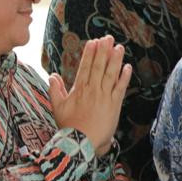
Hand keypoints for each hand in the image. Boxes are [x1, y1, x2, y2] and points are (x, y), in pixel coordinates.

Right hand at [48, 36, 131, 154]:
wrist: (81, 143)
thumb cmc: (69, 126)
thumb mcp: (58, 107)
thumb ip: (55, 90)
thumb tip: (53, 76)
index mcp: (79, 89)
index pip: (85, 67)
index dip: (90, 53)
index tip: (93, 41)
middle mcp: (93, 90)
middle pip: (99, 67)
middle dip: (103, 51)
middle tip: (107, 37)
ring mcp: (105, 96)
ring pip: (110, 74)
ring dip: (115, 60)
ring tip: (118, 47)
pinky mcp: (115, 104)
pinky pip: (120, 88)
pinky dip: (124, 77)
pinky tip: (128, 67)